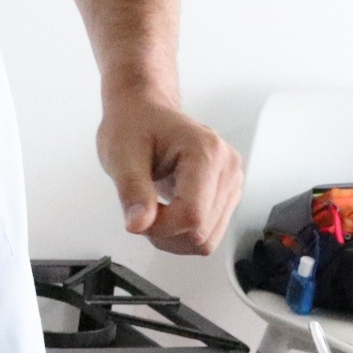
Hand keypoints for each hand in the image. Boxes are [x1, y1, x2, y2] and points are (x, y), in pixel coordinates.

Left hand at [97, 87, 243, 255]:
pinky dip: (182, 233)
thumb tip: (138, 224)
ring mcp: (231, 182)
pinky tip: (166, 211)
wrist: (144, 112)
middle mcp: (227, 167)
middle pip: (201, 233)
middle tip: (141, 209)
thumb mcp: (121, 155)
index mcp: (206, 151)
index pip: (192, 216)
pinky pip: (208, 234)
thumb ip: (131, 191)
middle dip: (165, 233)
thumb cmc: (133, 125)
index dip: (160, 227)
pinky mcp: (227, 194)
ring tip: (153, 208)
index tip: (137, 215)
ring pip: (207, 240)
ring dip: (174, 236)